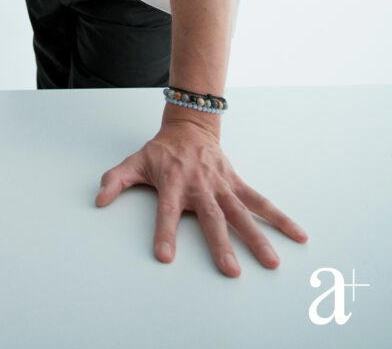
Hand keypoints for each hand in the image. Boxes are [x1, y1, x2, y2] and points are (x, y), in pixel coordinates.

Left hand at [94, 117, 308, 276]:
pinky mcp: (236, 182)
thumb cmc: (161, 151)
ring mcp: (221, 185)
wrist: (189, 126)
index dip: (164, 232)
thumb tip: (98, 199)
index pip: (166, 211)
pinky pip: (260, 201)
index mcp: (173, 183)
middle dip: (220, 244)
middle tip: (231, 271)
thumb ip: (116, 180)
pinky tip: (298, 234)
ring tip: (272, 261)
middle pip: (212, 218)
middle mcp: (200, 186)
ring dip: (257, 237)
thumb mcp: (134, 162)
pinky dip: (280, 217)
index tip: (165, 256)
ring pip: (242, 213)